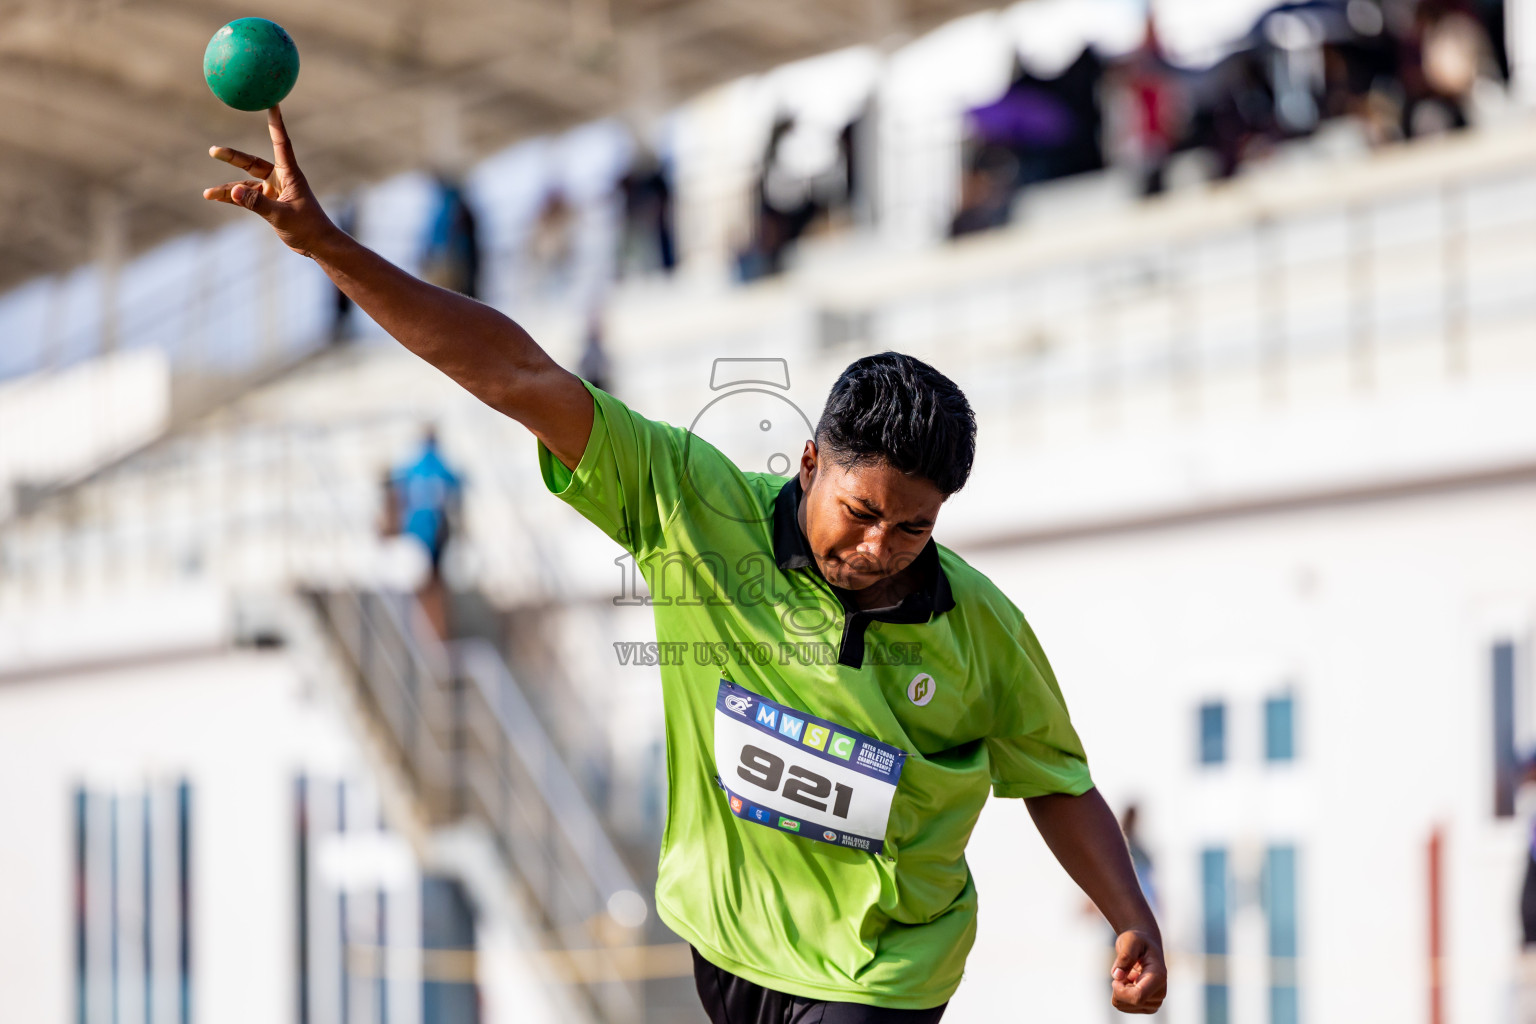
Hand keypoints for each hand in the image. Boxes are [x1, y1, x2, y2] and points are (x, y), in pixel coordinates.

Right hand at [202, 105, 335, 257]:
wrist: (318, 245)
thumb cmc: (308, 228)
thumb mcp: (281, 215)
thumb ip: (257, 203)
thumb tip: (231, 190)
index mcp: (290, 174)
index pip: (280, 142)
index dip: (275, 123)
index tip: (272, 102)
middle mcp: (281, 178)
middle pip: (252, 163)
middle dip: (233, 157)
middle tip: (214, 151)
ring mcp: (274, 190)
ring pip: (246, 183)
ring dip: (227, 189)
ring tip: (207, 194)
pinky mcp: (270, 202)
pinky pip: (246, 197)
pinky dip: (232, 198)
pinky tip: (214, 198)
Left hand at [1110, 929, 1166, 1013]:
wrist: (1146, 945)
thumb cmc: (1137, 941)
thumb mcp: (1130, 941)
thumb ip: (1124, 957)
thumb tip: (1117, 975)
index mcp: (1158, 977)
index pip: (1137, 997)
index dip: (1120, 992)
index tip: (1114, 979)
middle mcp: (1160, 992)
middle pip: (1130, 1003)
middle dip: (1118, 989)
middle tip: (1122, 972)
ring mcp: (1155, 1002)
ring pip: (1124, 1006)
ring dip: (1119, 991)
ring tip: (1128, 976)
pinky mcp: (1149, 1006)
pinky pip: (1124, 1007)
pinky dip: (1121, 995)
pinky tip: (1129, 982)